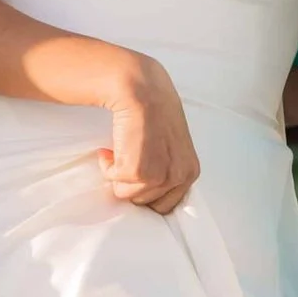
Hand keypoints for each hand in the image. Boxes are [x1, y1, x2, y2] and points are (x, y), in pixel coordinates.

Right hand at [100, 58, 199, 213]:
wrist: (141, 91)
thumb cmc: (154, 110)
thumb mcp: (173, 144)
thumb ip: (168, 167)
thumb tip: (149, 190)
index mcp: (190, 172)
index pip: (166, 205)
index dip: (146, 190)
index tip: (136, 174)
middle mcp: (178, 178)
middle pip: (144, 202)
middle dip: (130, 182)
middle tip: (127, 157)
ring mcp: (158, 177)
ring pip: (126, 194)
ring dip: (118, 173)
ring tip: (121, 150)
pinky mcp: (136, 172)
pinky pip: (112, 180)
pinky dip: (107, 165)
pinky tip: (112, 147)